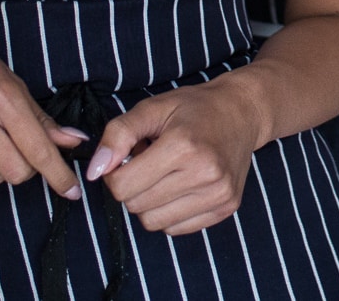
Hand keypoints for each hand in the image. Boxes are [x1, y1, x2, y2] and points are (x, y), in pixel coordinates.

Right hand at [0, 9, 83, 196]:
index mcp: (2, 96)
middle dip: (28, 168)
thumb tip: (73, 141)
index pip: (39, 149)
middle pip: (16, 172)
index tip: (72, 192)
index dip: (59, 175)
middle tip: (23, 148)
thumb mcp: (11, 80)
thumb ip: (40, 118)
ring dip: (0, 166)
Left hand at [95, 76, 267, 235]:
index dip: (115, 173)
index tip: (129, 157)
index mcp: (183, 146)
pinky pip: (176, 229)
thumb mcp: (152, 108)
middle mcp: (205, 173)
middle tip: (150, 163)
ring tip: (166, 175)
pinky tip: (181, 187)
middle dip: (133, 187)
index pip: (122, 186)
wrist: (243, 112)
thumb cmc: (194, 108)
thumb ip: (118, 134)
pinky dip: (169, 213)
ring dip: (150, 203)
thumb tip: (95, 171)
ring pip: (154, 222)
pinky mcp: (226, 207)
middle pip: (136, 206)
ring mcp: (219, 193)